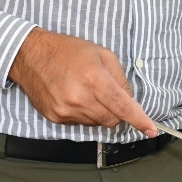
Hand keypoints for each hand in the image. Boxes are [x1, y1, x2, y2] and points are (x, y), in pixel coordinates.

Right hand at [8, 27, 156, 135]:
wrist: (30, 55)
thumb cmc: (68, 51)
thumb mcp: (102, 54)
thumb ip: (120, 79)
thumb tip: (130, 101)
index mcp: (94, 80)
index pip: (122, 107)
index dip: (139, 120)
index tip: (151, 130)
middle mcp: (79, 98)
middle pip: (112, 120)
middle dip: (117, 112)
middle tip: (108, 95)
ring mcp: (65, 110)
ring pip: (96, 123)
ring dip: (99, 112)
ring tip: (86, 91)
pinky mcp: (55, 117)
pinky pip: (80, 123)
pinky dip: (84, 114)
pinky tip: (75, 97)